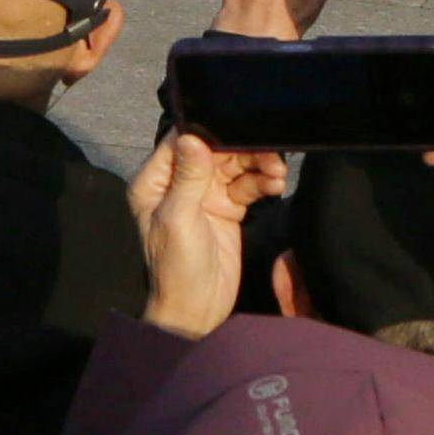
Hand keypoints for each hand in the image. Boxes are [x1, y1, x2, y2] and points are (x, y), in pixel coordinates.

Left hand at [127, 132, 285, 336]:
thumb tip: (193, 136)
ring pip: (235, 165)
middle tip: (272, 155)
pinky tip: (276, 185)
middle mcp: (179, 183)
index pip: (181, 141)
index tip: (239, 124)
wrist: (197, 310)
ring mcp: (205, 195)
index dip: (209, 130)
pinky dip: (263, 182)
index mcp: (155, 181)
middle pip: (215, 150)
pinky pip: (247, 184)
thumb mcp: (179, 219)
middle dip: (244, 149)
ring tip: (278, 175)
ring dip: (259, 165)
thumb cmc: (176, 267)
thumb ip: (188, 177)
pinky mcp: (228, 207)